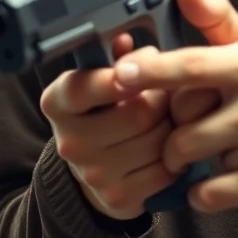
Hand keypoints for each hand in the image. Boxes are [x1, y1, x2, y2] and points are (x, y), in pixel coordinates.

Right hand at [41, 40, 179, 219]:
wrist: (99, 165)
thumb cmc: (112, 106)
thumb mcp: (107, 75)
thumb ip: (120, 56)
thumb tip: (125, 39)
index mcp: (59, 101)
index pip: (85, 87)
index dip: (116, 77)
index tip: (134, 71)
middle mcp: (69, 140)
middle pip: (141, 112)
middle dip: (164, 100)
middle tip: (165, 96)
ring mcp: (92, 173)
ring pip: (158, 140)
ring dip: (174, 127)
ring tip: (168, 119)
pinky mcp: (117, 198)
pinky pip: (166, 170)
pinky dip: (177, 158)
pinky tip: (169, 147)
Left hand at [113, 0, 237, 218]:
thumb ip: (215, 18)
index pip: (192, 63)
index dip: (151, 69)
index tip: (121, 73)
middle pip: (180, 117)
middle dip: (176, 124)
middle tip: (200, 121)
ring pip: (185, 156)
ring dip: (185, 160)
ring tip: (211, 149)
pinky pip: (203, 193)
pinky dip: (204, 190)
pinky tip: (225, 175)